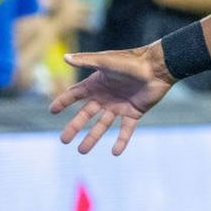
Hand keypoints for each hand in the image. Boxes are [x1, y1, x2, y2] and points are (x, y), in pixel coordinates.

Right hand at [52, 45, 174, 154]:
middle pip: (86, 114)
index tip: (52, 111)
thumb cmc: (132, 61)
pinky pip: (126, 129)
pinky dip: (121, 141)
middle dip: (74, 127)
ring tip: (82, 151)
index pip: (75, 94)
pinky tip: (115, 152)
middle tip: (64, 140)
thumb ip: (86, 61)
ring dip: (92, 137)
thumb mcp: (106, 61)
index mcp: (96, 83)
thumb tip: (65, 57)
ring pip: (102, 125)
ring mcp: (119, 105)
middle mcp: (105, 96)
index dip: (63, 102)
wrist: (158, 67)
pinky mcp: (134, 112)